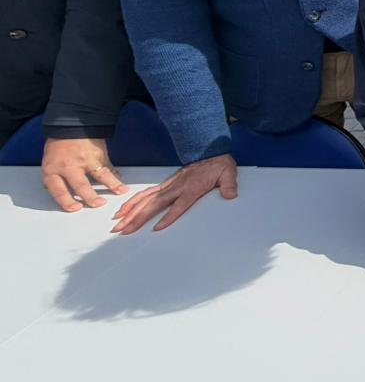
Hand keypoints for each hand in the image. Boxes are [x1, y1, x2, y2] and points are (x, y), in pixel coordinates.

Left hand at [40, 138, 127, 211]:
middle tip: (98, 204)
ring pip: (101, 175)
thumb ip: (57, 179)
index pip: (59, 191)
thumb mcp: (50, 163)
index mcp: (53, 170)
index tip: (75, 208)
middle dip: (91, 197)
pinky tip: (119, 180)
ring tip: (121, 191)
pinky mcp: (99, 154)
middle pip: (81, 186)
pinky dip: (115, 174)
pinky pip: (108, 167)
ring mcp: (86, 160)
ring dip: (113, 184)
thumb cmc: (59, 146)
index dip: (67, 202)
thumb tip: (65, 195)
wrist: (71, 125)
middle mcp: (69, 166)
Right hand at [111, 154, 237, 233]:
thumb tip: (230, 194)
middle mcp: (176, 187)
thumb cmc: (218, 165)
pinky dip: (134, 202)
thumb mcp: (228, 174)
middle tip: (124, 230)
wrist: (211, 151)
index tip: (157, 228)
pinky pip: (147, 194)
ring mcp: (169, 185)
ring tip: (118, 223)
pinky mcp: (165, 185)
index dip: (168, 217)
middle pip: (155, 205)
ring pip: (146, 200)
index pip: (179, 205)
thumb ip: (228, 185)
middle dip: (138, 217)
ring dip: (131, 212)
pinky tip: (124, 210)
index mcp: (191, 188)